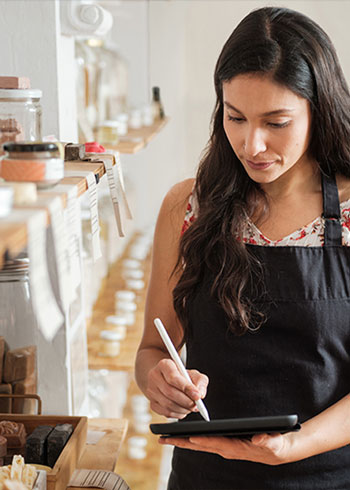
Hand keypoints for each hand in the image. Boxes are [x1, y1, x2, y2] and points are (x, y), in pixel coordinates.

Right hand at [146, 358, 208, 418]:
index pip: (173, 377)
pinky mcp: (152, 404)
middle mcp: (154, 377)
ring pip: (168, 404)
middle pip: (170, 392)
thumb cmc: (181, 376)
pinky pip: (166, 413)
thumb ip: (200, 381)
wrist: (166, 379)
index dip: (186, 388)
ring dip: (183, 409)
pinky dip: (178, 414)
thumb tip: (200, 394)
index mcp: (164, 365)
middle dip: (186, 401)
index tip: (198, 396)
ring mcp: (151, 391)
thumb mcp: (193, 373)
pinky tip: (183, 409)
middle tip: (197, 405)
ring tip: (192, 407)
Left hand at [159, 431, 296, 464]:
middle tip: (163, 439)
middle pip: (200, 446)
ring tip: (166, 437)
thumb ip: (267, 441)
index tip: (188, 436)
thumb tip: (258, 439)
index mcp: (236, 448)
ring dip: (182, 441)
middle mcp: (227, 450)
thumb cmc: (276, 445)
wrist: (279, 451)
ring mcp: (224, 448)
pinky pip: (204, 442)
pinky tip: (182, 436)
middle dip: (181, 442)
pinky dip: (192, 440)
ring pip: (199, 445)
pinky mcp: (225, 445)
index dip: (202, 440)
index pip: (216, 443)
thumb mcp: (276, 442)